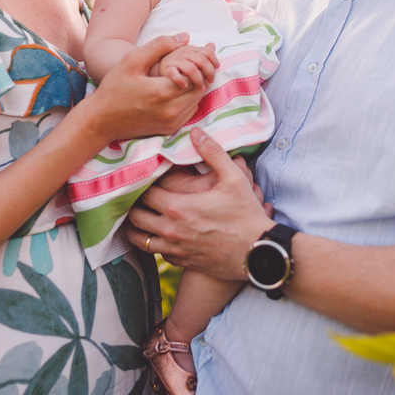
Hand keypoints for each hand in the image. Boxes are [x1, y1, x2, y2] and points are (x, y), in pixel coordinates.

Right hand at [88, 35, 206, 141]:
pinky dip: (189, 99)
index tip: (191, 54)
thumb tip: (185, 37)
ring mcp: (171, 122)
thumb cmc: (114, 88)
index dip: (196, 62)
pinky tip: (178, 89)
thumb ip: (159, 46)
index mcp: (162, 92)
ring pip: (197, 100)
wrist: (101, 120)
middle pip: (199, 88)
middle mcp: (170, 110)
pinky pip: (190, 111)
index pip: (195, 74)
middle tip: (191, 62)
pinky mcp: (170, 130)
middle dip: (198, 73)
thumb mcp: (132, 61)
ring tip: (185, 74)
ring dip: (195, 86)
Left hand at [125, 129, 275, 279]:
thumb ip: (212, 153)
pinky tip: (163, 235)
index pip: (145, 192)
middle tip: (140, 195)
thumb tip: (196, 132)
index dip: (143, 183)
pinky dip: (155, 244)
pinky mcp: (183, 262)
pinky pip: (158, 254)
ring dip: (138, 227)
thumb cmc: (246, 215)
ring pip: (140, 240)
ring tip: (141, 217)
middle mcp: (170, 230)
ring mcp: (175, 249)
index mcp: (178, 207)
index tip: (147, 176)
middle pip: (135, 216)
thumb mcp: (234, 178)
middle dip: (135, 204)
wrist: (259, 254)